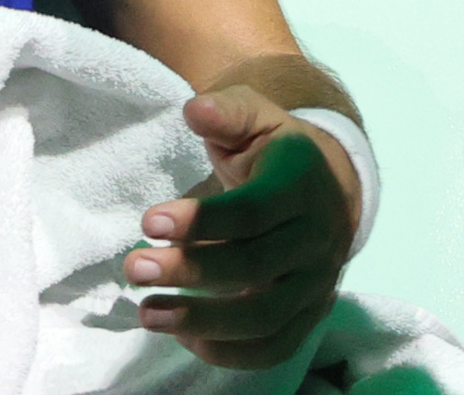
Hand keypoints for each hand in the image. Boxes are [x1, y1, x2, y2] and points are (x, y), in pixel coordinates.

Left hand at [123, 85, 357, 369]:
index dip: (200, 221)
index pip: (253, 212)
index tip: (148, 221)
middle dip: (190, 271)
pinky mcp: (309, 314)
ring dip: (203, 322)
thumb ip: (226, 112)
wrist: (328, 185)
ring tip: (148, 313)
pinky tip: (183, 338)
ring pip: (266, 317)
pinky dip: (231, 353)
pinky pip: (275, 346)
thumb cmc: (274, 149)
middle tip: (134, 268)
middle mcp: (316, 239)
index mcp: (301, 186)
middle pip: (254, 267)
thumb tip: (195, 110)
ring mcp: (316, 283)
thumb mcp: (255, 116)